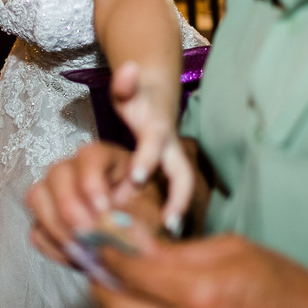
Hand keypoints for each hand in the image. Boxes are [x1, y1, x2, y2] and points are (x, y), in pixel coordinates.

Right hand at [27, 142, 142, 268]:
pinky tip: (77, 258)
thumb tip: (114, 223)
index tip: (104, 210)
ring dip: (57, 227)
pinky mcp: (46, 218)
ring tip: (82, 250)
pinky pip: (36, 229)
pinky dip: (53, 246)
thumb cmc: (148, 215)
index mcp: (104, 157)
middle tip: (88, 234)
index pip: (88, 156)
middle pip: (56, 174)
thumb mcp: (151, 208)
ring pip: (37, 197)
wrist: (138, 238)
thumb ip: (136, 211)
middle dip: (69, 207)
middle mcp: (74, 167)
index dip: (92, 183)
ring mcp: (54, 191)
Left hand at [90, 233, 307, 307]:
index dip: (107, 255)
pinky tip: (158, 303)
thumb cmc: (290, 286)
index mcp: (202, 293)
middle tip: (97, 265)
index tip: (96, 240)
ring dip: (121, 305)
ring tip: (121, 281)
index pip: (132, 273)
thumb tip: (140, 244)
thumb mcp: (234, 249)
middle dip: (99, 286)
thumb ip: (181, 251)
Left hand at [109, 61, 194, 234]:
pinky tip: (161, 239)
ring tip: (166, 240)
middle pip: (183, 176)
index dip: (146, 160)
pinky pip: (174, 197)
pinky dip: (170, 214)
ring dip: (176, 212)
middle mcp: (171, 150)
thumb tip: (129, 67)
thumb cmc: (137, 96)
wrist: (157, 98)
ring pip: (182, 190)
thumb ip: (125, 83)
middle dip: (179, 199)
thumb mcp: (127, 88)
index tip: (135, 178)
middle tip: (168, 226)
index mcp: (158, 131)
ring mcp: (174, 163)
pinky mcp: (171, 175)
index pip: (155, 145)